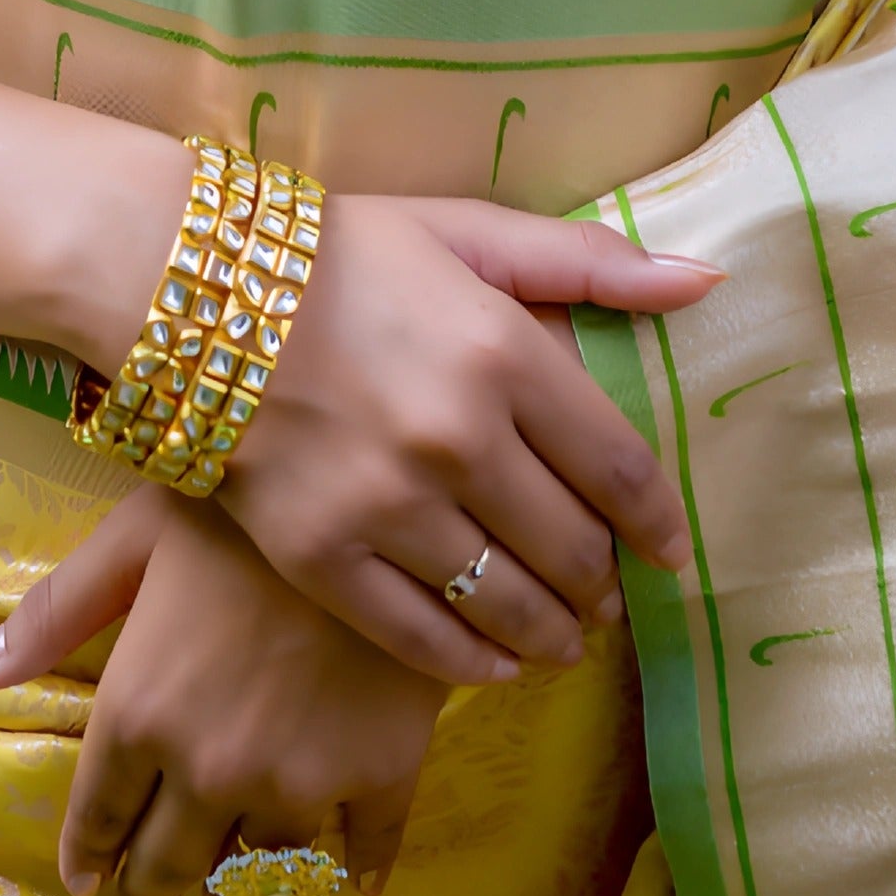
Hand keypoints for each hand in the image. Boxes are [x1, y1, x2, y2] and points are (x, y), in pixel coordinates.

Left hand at [0, 489, 446, 895]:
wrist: (377, 501)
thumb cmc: (243, 507)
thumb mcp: (134, 538)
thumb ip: (54, 613)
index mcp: (141, 715)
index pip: (100, 814)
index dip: (89, 855)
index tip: (87, 883)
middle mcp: (212, 772)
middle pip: (171, 863)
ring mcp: (301, 784)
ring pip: (260, 869)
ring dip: (238, 888)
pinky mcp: (382, 777)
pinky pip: (364, 850)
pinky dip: (356, 870)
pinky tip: (356, 880)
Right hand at [214, 192, 714, 685]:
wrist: (191, 291)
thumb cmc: (345, 254)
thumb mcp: (468, 231)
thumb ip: (589, 262)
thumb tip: (704, 285)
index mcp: (502, 353)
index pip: (619, 468)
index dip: (655, 522)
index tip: (668, 550)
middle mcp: (457, 440)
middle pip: (571, 548)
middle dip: (601, 580)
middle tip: (605, 590)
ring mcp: (388, 508)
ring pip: (509, 605)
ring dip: (553, 631)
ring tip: (565, 634)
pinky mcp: (324, 560)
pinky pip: (424, 640)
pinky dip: (476, 663)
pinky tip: (497, 663)